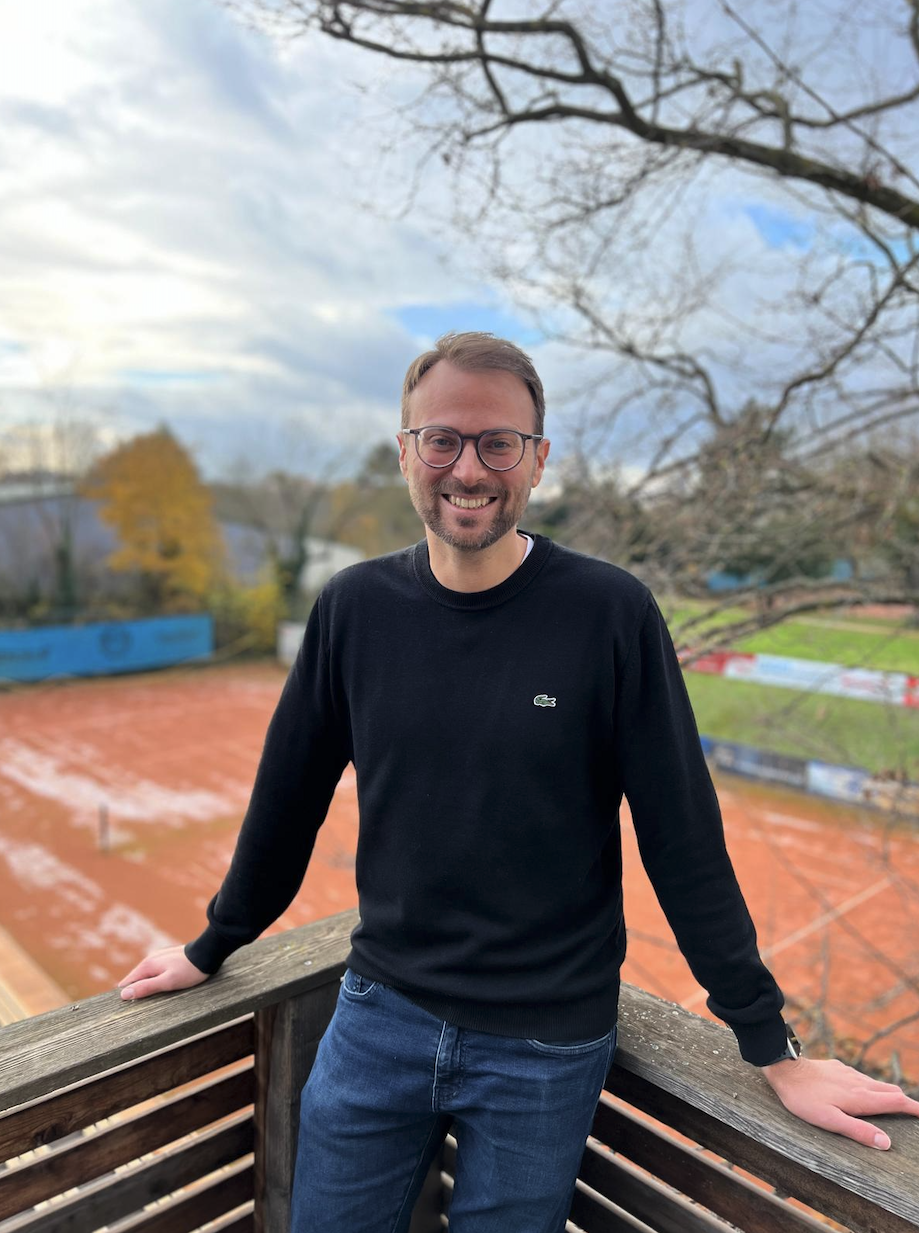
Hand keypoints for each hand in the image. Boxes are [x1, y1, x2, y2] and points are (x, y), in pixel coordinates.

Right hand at [117, 946, 208, 999]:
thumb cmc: (189, 971)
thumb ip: (146, 987)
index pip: (126, 983)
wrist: (207, 953)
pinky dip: (154, 982)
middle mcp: (150, 960)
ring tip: (151, 1000)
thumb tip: (124, 994)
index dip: (126, 995)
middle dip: (136, 992)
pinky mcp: (166, 960)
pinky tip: (160, 988)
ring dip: (145, 987)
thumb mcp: (168, 982)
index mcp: (147, 965)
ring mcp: (158, 959)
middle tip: (142, 1007)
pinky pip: (154, 973)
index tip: (127, 1008)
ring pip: (145, 977)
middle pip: (135, 980)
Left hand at [763, 1056, 918, 1148]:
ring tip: (892, 1104)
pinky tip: (862, 1091)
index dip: (913, 1108)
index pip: (896, 1101)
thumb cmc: (805, 1099)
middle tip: (911, 1113)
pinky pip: (860, 1077)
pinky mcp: (837, 1067)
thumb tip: (886, 1142)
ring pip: (875, 1083)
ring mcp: (848, 1072)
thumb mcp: (830, 1120)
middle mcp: (858, 1082)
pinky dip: (870, 1086)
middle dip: (904, 1102)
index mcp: (861, 1097)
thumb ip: (858, 1131)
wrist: (785, 1069)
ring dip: (887, 1094)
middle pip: (890, 1091)